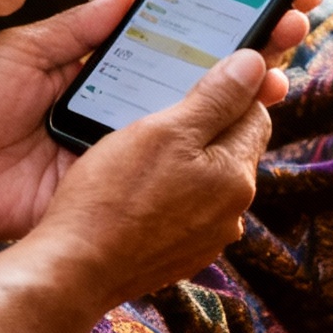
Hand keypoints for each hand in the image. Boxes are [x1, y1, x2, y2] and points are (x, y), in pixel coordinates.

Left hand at [0, 0, 311, 243]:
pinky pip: (157, 179)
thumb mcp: (29, 49)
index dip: (212, 28)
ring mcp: (115, 154)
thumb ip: (82, 28)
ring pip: (186, 133)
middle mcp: (116, 111)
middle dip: (245, 61)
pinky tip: (236, 141)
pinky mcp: (105, 191)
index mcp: (98, 71)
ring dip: (236, 109)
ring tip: (280, 78)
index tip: (258, 1)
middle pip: (191, 88)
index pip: (167, 46)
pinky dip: (196, 165)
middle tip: (290, 29)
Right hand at [35, 47, 271, 306]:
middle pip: (230, 148)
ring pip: (205, 180)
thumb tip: (257, 64)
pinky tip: (134, 188)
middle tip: (159, 112)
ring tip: (140, 151)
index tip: (199, 75)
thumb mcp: (164, 130)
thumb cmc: (114, 194)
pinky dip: (168, 193)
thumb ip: (216, 97)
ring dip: (184, 160)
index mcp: (236, 175)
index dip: (229, 88)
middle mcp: (232, 212)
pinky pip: (184, 210)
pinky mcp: (179, 255)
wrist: (76, 268)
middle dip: (204, 125)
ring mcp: (206, 239)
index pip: (254, 114)